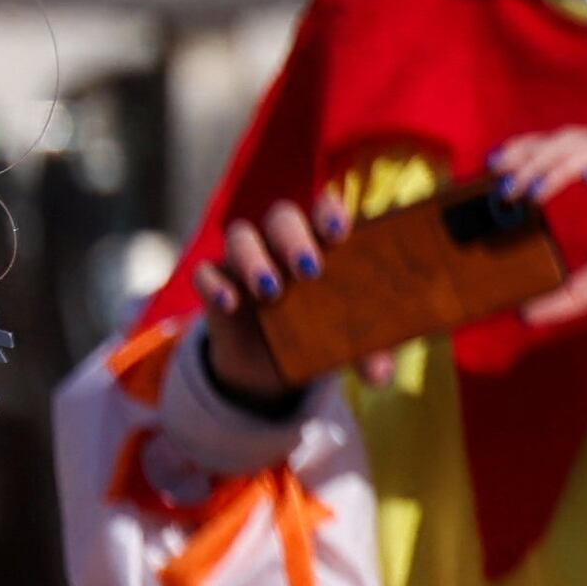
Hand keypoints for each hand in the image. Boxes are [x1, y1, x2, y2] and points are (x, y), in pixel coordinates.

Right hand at [186, 189, 357, 401]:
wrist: (271, 362)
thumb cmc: (322, 331)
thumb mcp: (345, 342)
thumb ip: (366, 352)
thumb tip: (381, 377)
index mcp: (323, 241)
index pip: (325, 209)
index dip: (329, 212)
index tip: (339, 232)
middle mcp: (283, 241)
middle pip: (283, 217)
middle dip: (293, 238)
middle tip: (308, 269)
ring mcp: (246, 259)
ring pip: (241, 236)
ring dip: (254, 258)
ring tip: (271, 291)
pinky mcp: (216, 283)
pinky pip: (205, 272)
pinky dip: (214, 284)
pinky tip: (230, 303)